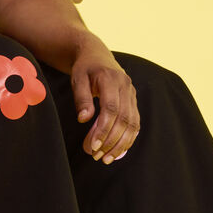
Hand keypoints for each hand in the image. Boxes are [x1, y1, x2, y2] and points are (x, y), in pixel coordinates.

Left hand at [71, 40, 139, 163]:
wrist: (96, 54)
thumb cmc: (84, 68)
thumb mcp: (77, 79)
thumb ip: (81, 98)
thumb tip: (84, 119)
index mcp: (111, 79)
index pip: (111, 109)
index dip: (103, 129)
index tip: (93, 146)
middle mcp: (126, 86)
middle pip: (123, 119)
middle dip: (111, 141)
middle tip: (96, 156)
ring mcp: (132, 94)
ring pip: (132, 124)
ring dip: (121, 144)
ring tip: (106, 159)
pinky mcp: (133, 101)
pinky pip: (135, 123)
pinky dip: (128, 139)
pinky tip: (117, 151)